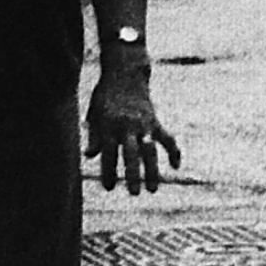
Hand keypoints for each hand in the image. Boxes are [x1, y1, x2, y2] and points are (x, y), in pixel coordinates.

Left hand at [84, 69, 179, 193]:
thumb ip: (94, 135)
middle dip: (133, 174)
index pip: (107, 153)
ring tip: (153, 189)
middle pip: (131, 154)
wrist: (126, 72)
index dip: (108, 171)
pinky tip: (176, 165)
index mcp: (109, 125)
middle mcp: (127, 126)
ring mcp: (143, 124)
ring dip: (152, 170)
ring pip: (150, 150)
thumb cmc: (105, 95)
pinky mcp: (155, 121)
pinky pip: (166, 138)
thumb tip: (89, 155)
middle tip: (135, 193)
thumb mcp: (94, 113)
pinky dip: (173, 151)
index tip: (109, 187)